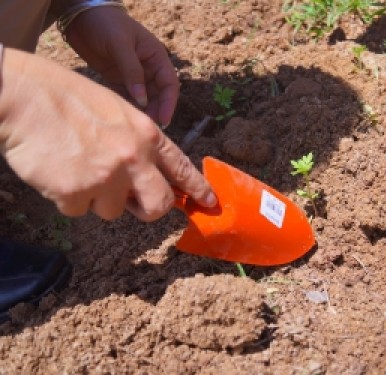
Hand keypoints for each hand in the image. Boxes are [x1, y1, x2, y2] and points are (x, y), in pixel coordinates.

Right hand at [0, 48, 215, 220]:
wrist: (23, 97)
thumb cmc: (67, 100)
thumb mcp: (117, 112)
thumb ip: (139, 143)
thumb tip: (148, 177)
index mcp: (146, 134)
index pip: (181, 167)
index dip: (197, 188)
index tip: (209, 203)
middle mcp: (133, 157)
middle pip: (158, 205)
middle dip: (146, 210)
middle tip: (130, 203)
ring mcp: (106, 177)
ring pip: (112, 210)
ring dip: (96, 198)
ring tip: (77, 166)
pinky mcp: (77, 193)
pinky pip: (78, 211)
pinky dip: (67, 198)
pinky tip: (57, 171)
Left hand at [64, 6, 177, 127]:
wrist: (79, 15)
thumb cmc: (104, 23)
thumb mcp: (120, 44)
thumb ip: (132, 72)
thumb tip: (143, 100)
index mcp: (155, 56)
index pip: (169, 84)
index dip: (169, 103)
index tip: (163, 120)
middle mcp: (148, 67)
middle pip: (158, 94)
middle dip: (156, 110)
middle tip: (148, 126)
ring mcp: (133, 73)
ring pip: (144, 98)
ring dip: (142, 111)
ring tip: (136, 124)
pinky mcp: (117, 78)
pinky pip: (126, 96)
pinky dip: (127, 106)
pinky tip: (124, 116)